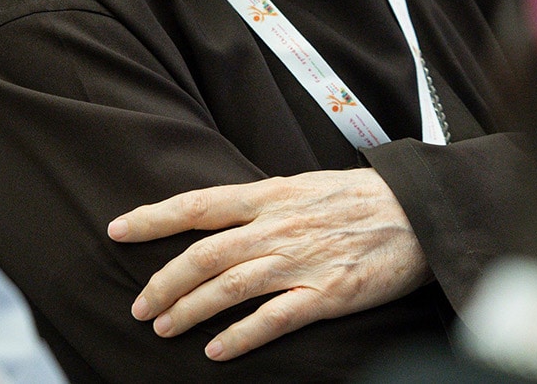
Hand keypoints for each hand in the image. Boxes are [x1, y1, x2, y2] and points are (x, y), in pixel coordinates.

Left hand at [107, 169, 429, 360]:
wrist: (419, 212)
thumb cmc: (360, 199)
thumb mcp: (304, 185)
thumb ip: (262, 203)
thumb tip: (217, 217)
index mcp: (270, 195)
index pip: (198, 204)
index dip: (153, 216)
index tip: (117, 230)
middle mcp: (278, 226)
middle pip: (204, 254)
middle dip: (163, 281)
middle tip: (139, 305)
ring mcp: (302, 261)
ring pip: (230, 287)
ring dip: (190, 309)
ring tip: (164, 328)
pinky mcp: (328, 294)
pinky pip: (274, 319)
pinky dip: (241, 335)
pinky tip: (216, 351)